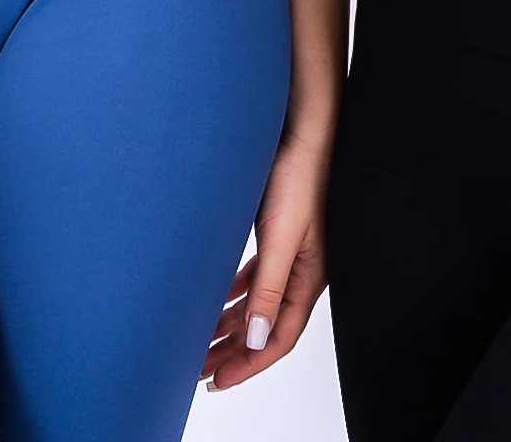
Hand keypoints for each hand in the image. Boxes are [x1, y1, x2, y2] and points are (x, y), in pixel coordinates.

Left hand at [201, 126, 330, 391]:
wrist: (300, 130)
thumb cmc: (300, 177)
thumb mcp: (283, 238)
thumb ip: (269, 289)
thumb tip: (255, 340)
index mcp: (310, 278)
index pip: (280, 337)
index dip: (250, 363)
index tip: (218, 380)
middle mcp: (301, 271)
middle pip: (266, 325)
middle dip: (234, 351)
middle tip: (200, 369)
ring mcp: (290, 252)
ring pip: (257, 302)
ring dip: (231, 324)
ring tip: (201, 340)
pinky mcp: (277, 233)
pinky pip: (254, 277)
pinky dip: (233, 293)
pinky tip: (214, 296)